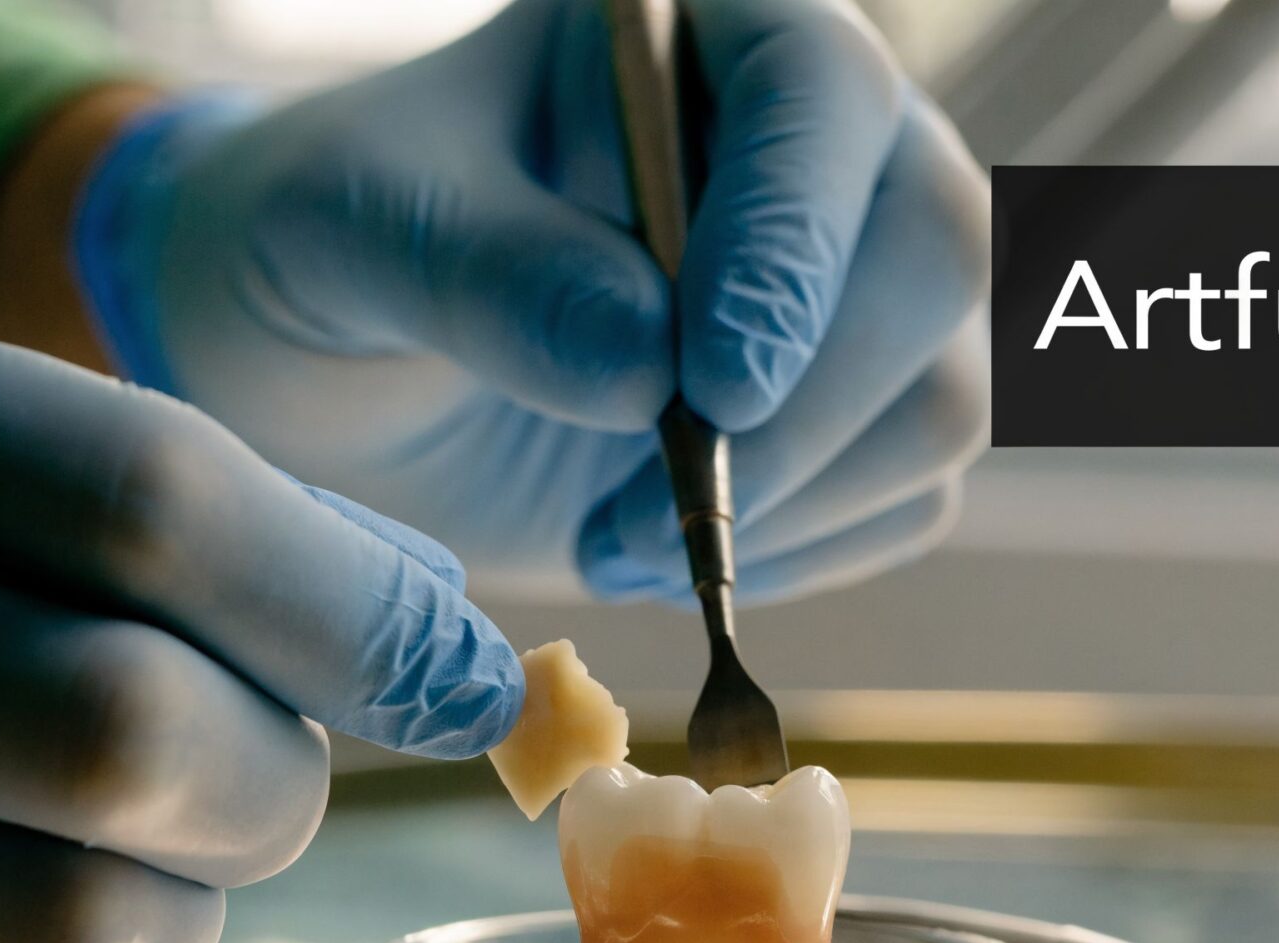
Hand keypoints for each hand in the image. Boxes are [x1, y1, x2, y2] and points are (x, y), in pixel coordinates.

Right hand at [0, 275, 517, 942]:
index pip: (166, 506)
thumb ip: (144, 489)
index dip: (360, 611)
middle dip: (269, 778)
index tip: (470, 673)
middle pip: (152, 741)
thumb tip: (428, 617)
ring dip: (165, 904)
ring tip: (88, 837)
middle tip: (248, 762)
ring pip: (95, 935)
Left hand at [74, 0, 989, 603]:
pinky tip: (661, 553)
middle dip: (807, 417)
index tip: (713, 394)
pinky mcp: (865, 408)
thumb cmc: (333, 243)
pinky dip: (799, 554)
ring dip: (795, 507)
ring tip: (613, 546)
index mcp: (706, 27)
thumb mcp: (350, 233)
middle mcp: (821, 138)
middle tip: (643, 522)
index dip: (791, 245)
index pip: (823, 97)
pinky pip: (908, 496)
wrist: (334, 357)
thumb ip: (484, 274)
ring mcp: (863, 276)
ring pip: (945, 393)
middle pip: (933, 253)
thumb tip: (646, 369)